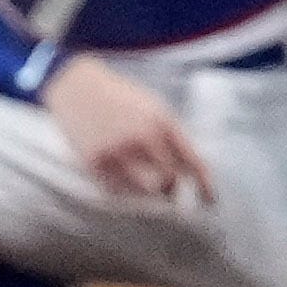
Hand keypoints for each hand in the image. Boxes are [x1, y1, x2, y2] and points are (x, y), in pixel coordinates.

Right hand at [40, 54, 208, 203]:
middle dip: (171, 187)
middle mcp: (142, 138)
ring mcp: (118, 152)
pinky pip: (119, 191)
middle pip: (170, 180)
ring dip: (149, 191)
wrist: (76, 87)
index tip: (209, 199)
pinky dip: (125, 188)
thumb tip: (188, 169)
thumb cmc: (119, 96)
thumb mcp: (152, 106)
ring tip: (145, 183)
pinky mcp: (96, 163)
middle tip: (169, 188)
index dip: (204, 184)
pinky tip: (122, 176)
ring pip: (146, 191)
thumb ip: (171, 134)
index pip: (192, 161)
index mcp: (162, 121)